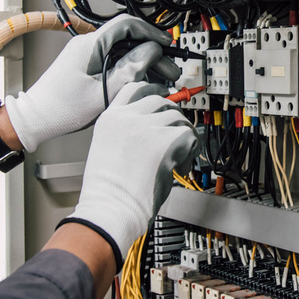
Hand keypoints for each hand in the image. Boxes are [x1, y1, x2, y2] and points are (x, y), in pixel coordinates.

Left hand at [4, 15, 179, 151]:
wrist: (37, 119)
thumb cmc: (62, 108)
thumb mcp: (104, 91)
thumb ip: (131, 69)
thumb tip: (151, 50)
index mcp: (91, 45)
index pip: (127, 24)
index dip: (151, 32)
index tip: (167, 44)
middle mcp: (89, 45)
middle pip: (129, 41)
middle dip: (153, 55)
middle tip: (170, 72)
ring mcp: (88, 55)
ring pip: (125, 53)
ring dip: (145, 66)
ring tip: (161, 82)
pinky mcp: (88, 66)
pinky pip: (115, 62)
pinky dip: (131, 72)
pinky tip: (143, 84)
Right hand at [63, 82, 198, 259]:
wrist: (110, 209)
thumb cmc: (109, 192)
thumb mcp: (108, 148)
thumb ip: (127, 132)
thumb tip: (153, 128)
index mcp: (110, 118)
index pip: (135, 88)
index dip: (153, 91)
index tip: (164, 97)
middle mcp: (128, 117)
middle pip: (161, 100)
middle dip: (172, 116)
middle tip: (176, 135)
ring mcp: (147, 126)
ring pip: (178, 117)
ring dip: (183, 136)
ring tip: (176, 158)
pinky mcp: (166, 140)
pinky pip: (190, 135)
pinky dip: (190, 151)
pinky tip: (179, 167)